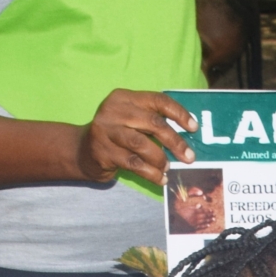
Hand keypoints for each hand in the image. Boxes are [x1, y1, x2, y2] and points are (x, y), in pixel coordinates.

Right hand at [77, 89, 196, 186]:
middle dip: (174, 141)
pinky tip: (160, 179)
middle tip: (189, 157)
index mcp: (124, 97)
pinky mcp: (102, 151)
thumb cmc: (116, 135)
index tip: (194, 128)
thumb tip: (187, 134)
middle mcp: (113, 110)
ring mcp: (105, 130)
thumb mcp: (131, 120)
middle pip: (152, 123)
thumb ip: (152, 121)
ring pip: (142, 144)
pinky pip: (133, 163)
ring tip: (168, 168)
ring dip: (160, 159)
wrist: (82, 151)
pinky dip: (151, 173)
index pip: (157, 100)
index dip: (179, 114)